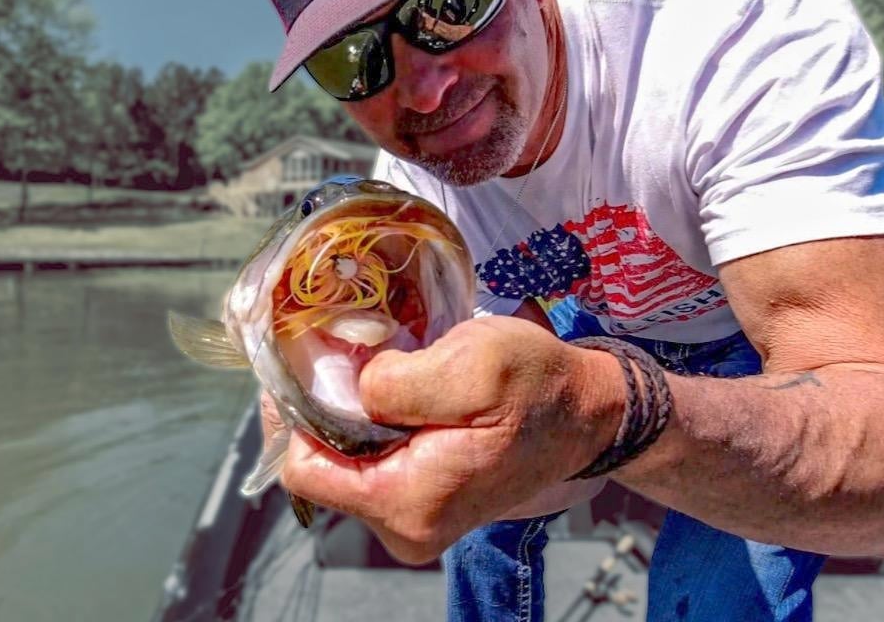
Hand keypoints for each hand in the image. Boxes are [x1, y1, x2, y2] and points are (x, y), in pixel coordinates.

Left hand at [280, 315, 622, 563]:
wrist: (586, 414)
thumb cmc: (537, 386)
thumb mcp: (473, 364)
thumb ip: (396, 382)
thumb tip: (348, 387)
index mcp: (408, 503)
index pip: (302, 467)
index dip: (297, 409)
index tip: (313, 360)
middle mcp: (403, 528)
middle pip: (318, 464)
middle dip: (325, 406)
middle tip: (352, 355)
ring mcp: (410, 521)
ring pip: (340, 460)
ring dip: (350, 411)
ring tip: (386, 370)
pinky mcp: (419, 504)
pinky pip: (367, 462)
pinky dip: (371, 423)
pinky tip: (398, 391)